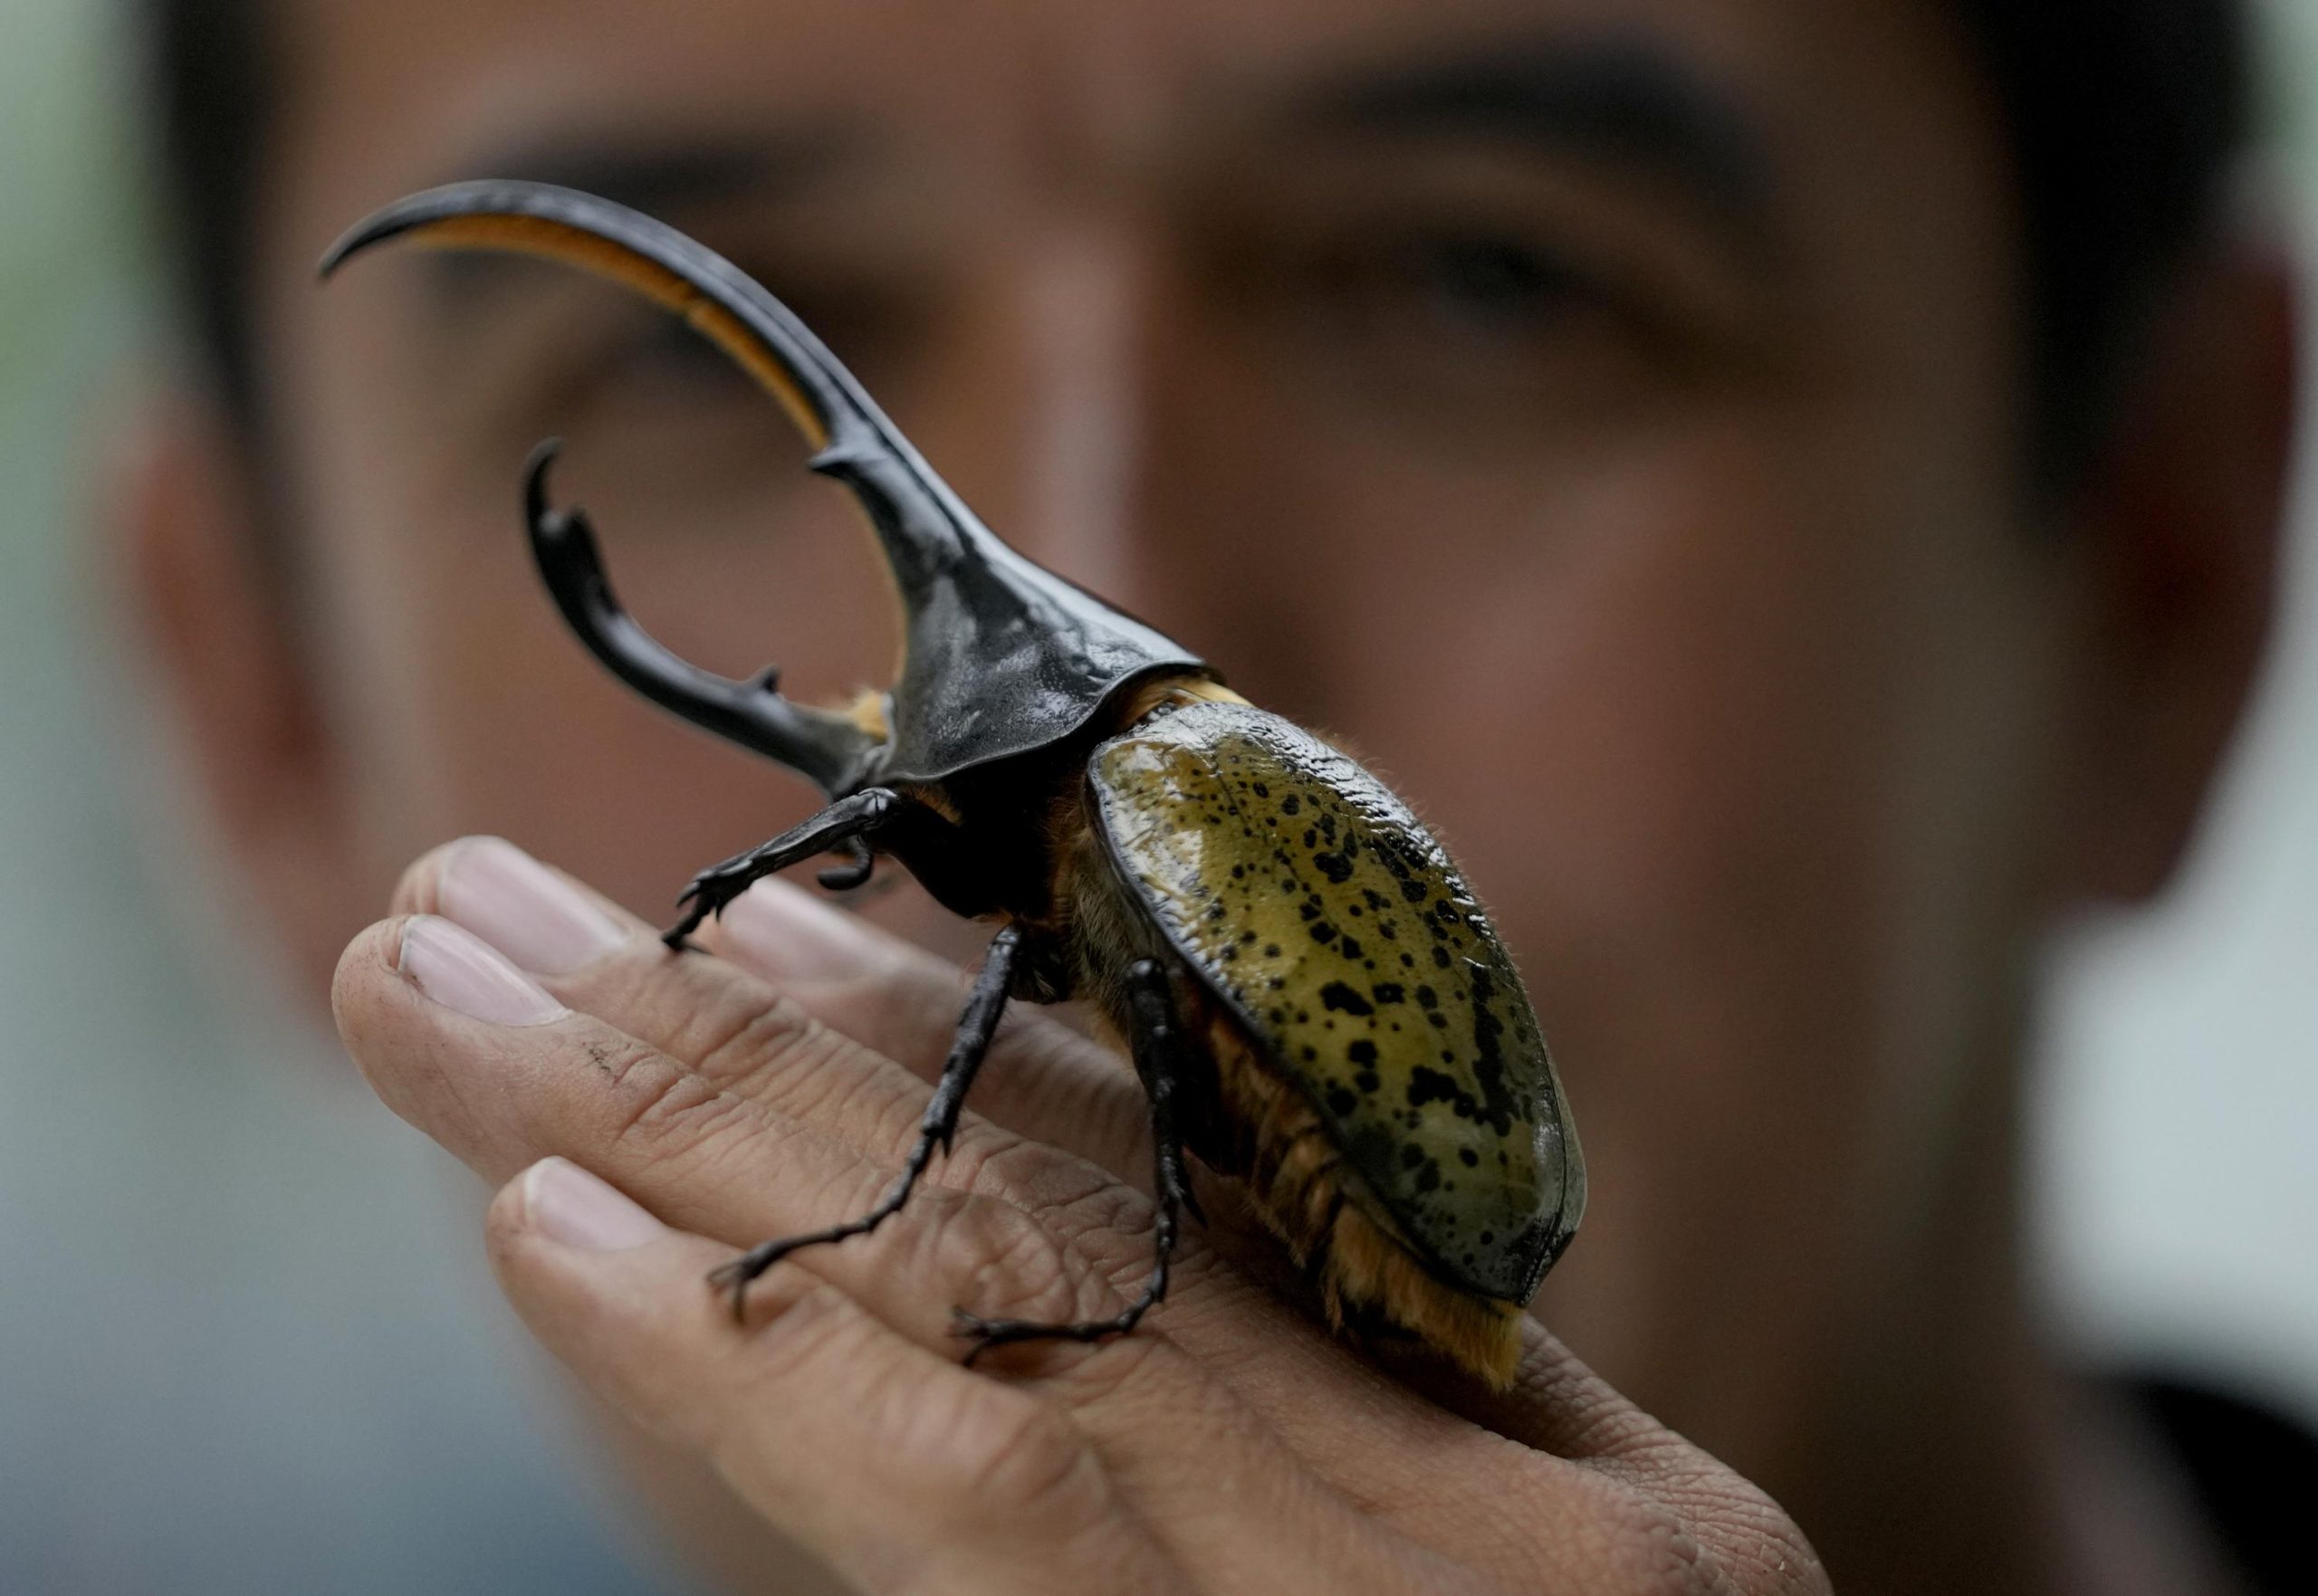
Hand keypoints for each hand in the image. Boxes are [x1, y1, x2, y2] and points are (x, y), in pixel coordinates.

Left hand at [333, 836, 1824, 1595]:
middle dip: (714, 1056)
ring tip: (439, 993)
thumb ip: (1344, 1436)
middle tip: (460, 918)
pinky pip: (983, 1529)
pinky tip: (554, 1237)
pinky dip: (755, 1378)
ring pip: (970, 1312)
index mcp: (1538, 1475)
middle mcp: (1471, 1520)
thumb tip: (1077, 1237)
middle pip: (1027, 1214)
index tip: (709, 943)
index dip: (907, 1059)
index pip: (1170, 1207)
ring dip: (672, 1141)